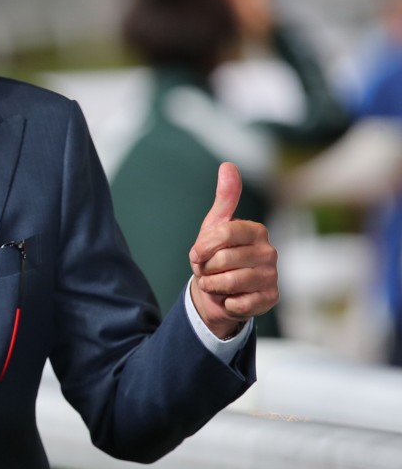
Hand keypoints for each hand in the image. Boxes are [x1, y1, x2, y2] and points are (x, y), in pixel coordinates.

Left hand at [188, 162, 279, 338]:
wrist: (218, 292)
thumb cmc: (216, 255)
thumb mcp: (215, 226)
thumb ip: (225, 197)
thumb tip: (228, 165)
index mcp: (256, 231)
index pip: (223, 233)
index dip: (203, 247)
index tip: (196, 254)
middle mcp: (270, 252)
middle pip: (224, 259)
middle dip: (206, 268)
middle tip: (208, 270)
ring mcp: (272, 276)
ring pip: (230, 282)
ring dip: (213, 286)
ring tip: (216, 283)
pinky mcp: (271, 299)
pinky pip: (239, 303)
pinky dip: (226, 303)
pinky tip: (230, 298)